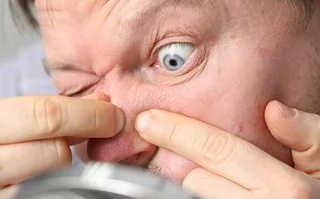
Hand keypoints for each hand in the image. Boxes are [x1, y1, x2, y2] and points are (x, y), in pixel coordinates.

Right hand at [0, 93, 123, 198]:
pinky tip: (40, 178)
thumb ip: (20, 115)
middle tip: (106, 127)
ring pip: (53, 177)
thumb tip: (88, 105)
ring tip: (51, 156)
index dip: (87, 112)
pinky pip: (42, 196)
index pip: (42, 114)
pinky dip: (50, 185)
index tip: (111, 111)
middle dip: (85, 135)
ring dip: (63, 164)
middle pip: (54, 148)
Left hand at [134, 101, 319, 198]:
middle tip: (189, 160)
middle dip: (193, 167)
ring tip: (222, 188)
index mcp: (286, 190)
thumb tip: (274, 111)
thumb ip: (310, 138)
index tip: (148, 120)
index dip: (178, 131)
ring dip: (196, 191)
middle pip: (196, 179)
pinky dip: (195, 198)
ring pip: (190, 197)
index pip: (219, 150)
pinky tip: (214, 193)